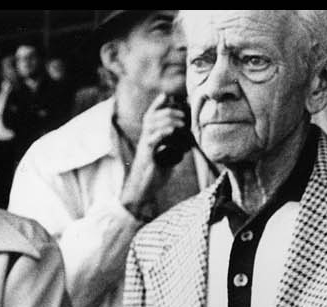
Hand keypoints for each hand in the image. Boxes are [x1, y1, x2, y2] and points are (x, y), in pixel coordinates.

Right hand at [119, 91, 189, 219]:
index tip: (167, 96)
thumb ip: (170, 146)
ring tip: (182, 123)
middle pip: (154, 116)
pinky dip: (164, 132)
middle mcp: (145, 139)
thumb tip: (186, 139)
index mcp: (148, 137)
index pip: (150, 115)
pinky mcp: (147, 154)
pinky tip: (173, 130)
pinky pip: (153, 138)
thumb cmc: (153, 175)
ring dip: (169, 120)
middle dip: (170, 111)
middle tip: (184, 115)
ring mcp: (145, 145)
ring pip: (154, 124)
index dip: (158, 104)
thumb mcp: (163, 156)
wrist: (140, 190)